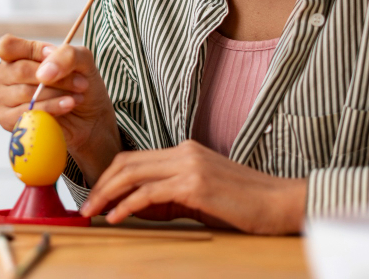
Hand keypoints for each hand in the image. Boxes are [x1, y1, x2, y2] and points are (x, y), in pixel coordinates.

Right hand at [0, 34, 121, 183]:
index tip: (54, 55)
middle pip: (21, 70)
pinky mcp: (7, 120)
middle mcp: (4, 75)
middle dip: (56, 77)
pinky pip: (27, 112)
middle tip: (80, 83)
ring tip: (76, 97)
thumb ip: (65, 55)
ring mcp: (2, 98)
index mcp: (14, 56)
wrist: (88, 117)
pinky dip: (51, 109)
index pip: (8, 46)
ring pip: (26, 93)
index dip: (33, 50)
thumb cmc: (79, 84)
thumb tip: (45, 71)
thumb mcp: (81, 60)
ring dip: (56, 94)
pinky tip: (67, 106)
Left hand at [79, 140, 307, 234]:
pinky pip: (150, 193)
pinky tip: (117, 217)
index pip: (135, 159)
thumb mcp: (200, 197)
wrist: (282, 203)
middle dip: (101, 184)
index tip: (96, 196)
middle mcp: (184, 152)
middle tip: (86, 206)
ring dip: (108, 194)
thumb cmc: (245, 204)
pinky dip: (128, 204)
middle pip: (128, 162)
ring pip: (133, 174)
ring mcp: (189, 165)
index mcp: (185, 151)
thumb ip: (168, 198)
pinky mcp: (195, 184)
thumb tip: (133, 206)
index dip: (110, 177)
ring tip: (94, 212)